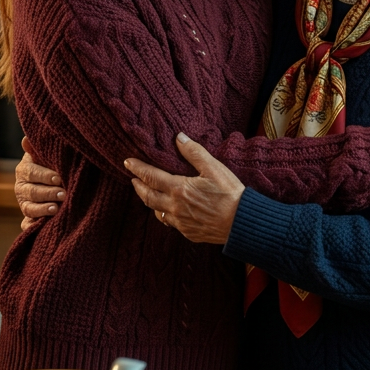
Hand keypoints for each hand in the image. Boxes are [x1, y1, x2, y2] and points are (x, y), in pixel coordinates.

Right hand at [14, 137, 64, 230]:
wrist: (54, 180)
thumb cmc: (52, 163)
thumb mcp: (46, 154)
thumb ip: (37, 148)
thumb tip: (26, 139)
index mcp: (24, 170)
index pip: (32, 173)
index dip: (44, 176)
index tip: (58, 178)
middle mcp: (21, 188)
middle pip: (32, 192)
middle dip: (48, 193)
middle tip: (63, 194)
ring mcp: (24, 204)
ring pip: (29, 208)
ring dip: (42, 210)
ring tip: (56, 209)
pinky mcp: (29, 218)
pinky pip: (27, 225)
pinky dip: (32, 227)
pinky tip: (41, 227)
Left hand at [125, 133, 244, 243]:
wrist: (241, 223)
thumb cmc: (229, 193)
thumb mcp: (213, 168)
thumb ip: (194, 152)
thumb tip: (179, 137)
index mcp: (179, 189)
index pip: (151, 177)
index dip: (138, 168)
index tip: (128, 162)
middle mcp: (175, 207)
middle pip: (148, 197)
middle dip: (138, 186)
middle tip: (133, 179)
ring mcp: (181, 222)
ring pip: (157, 212)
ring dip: (150, 201)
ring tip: (148, 194)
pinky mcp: (188, 232)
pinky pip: (170, 223)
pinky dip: (164, 215)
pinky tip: (168, 211)